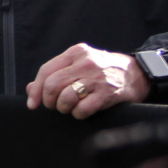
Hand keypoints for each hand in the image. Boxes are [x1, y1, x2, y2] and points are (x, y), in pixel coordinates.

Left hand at [25, 43, 152, 119]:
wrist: (136, 73)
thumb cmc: (102, 70)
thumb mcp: (79, 64)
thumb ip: (55, 74)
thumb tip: (31, 89)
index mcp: (75, 53)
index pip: (46, 70)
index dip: (36, 89)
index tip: (33, 103)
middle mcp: (85, 63)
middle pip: (52, 85)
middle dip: (49, 101)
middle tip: (55, 106)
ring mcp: (97, 78)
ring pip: (65, 98)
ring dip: (63, 108)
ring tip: (69, 108)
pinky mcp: (108, 94)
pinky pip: (83, 109)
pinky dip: (78, 114)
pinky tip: (82, 111)